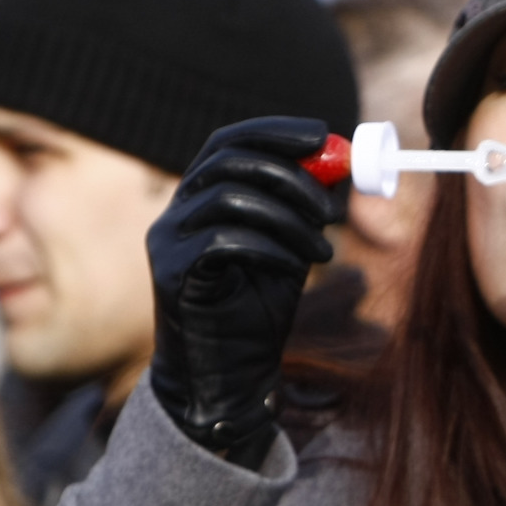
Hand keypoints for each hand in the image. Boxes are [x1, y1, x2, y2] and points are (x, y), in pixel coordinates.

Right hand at [146, 117, 337, 463]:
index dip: (274, 132)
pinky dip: (269, 248)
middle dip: (291, 177)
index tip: (323, 136)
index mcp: (201, 197)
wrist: (229, 374)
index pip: (228, 142)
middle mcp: (177, 212)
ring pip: (229, 199)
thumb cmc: (259, 309)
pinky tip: (295, 269)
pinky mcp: (171, 273)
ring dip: (289, 219)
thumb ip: (303, 208)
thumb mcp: (290, 248)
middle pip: (229, 163)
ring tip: (323, 251)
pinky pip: (222, 242)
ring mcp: (167, 241)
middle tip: (333, 208)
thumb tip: (338, 163)